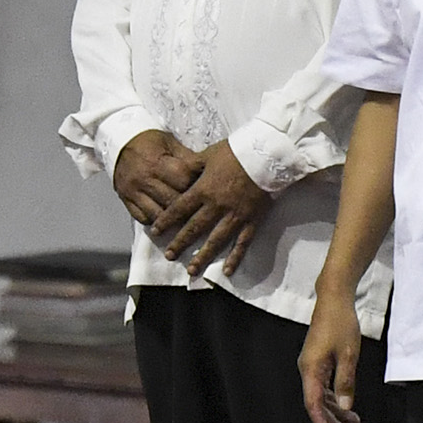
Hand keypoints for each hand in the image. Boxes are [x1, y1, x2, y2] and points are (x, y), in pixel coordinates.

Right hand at [109, 127, 200, 228]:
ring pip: (158, 214)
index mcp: (156, 162)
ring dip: (172, 218)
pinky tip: (165, 219)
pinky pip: (142, 218)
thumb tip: (207, 170)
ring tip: (184, 218)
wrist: (119, 142)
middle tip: (199, 208)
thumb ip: (187, 158)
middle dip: (188, 205)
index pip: (183, 180)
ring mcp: (133, 192)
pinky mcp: (126, 200)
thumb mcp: (169, 142)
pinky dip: (155, 220)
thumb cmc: (148, 142)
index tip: (205, 187)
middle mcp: (144, 179)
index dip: (197, 185)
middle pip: (172, 200)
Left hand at [146, 139, 273, 277]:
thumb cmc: (236, 151)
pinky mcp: (252, 220)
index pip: (180, 209)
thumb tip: (179, 171)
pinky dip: (235, 258)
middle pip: (194, 228)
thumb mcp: (208, 154)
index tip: (155, 232)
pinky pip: (242, 243)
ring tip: (191, 270)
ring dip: (203, 256)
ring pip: (216, 240)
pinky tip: (227, 271)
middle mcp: (217, 206)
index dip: (166, 221)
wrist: (266, 154)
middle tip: (169, 256)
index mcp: (204, 189)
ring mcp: (235, 216)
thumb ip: (192, 165)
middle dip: (180, 243)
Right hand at [296, 290, 362, 422]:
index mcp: (311, 368)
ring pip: (321, 396)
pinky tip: (347, 405)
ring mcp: (312, 366)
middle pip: (316, 402)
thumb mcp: (349, 354)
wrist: (334, 300)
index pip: (313, 403)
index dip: (320, 422)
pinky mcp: (318, 362)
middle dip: (331, 420)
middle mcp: (307, 370)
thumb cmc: (341, 323)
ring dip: (335, 410)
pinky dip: (335, 397)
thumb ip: (346, 382)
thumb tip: (345, 407)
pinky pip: (323, 386)